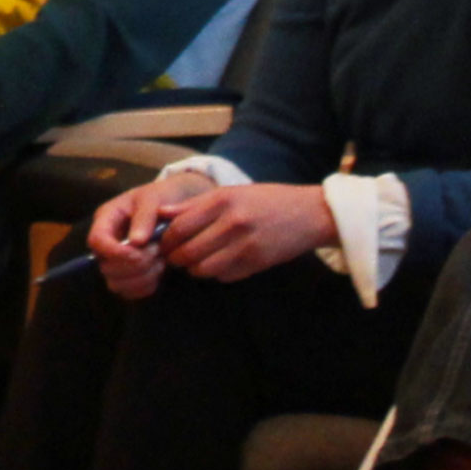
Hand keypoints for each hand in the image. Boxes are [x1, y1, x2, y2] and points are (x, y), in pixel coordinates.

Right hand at [83, 173, 203, 298]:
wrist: (176, 204)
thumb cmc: (160, 197)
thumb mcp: (153, 198)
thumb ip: (144, 216)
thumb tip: (136, 242)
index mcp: (106, 219)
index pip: (96, 241)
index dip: (114, 252)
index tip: (137, 252)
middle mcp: (107, 243)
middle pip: (106, 268)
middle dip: (134, 265)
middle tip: (157, 250)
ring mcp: (116, 261)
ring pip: (117, 284)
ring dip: (142, 277)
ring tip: (161, 259)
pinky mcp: (129, 275)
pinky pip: (130, 292)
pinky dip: (147, 286)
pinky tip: (160, 269)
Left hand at [156, 181, 338, 282]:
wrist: (308, 214)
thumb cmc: (265, 200)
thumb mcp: (231, 193)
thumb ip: (195, 204)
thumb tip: (162, 213)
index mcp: (222, 200)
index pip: (179, 227)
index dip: (167, 239)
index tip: (165, 243)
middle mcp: (232, 222)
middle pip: (188, 251)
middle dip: (176, 258)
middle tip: (175, 257)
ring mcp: (245, 245)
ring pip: (203, 269)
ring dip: (194, 269)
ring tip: (194, 263)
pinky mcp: (256, 263)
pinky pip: (224, 276)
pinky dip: (215, 274)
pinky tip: (218, 264)